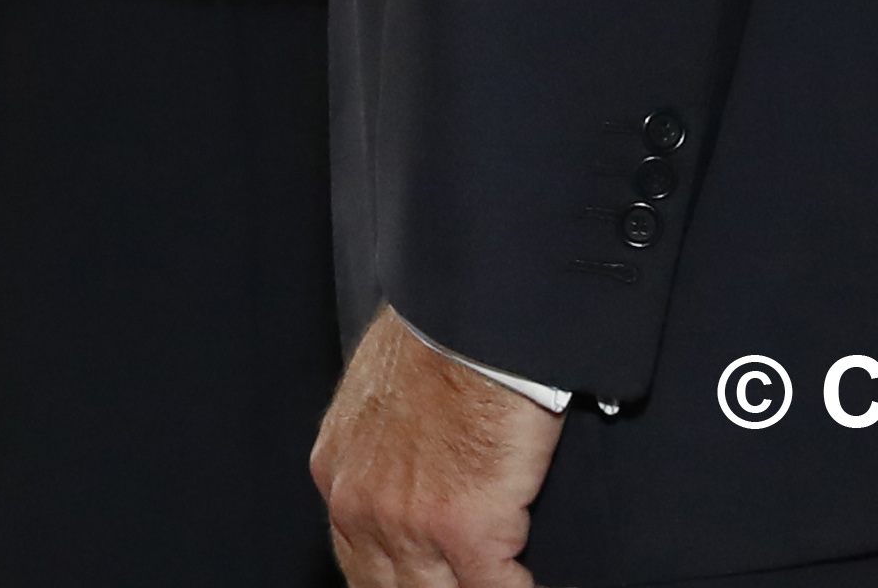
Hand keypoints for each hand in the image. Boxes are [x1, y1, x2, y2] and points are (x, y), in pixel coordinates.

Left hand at [313, 307, 559, 586]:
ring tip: (506, 581)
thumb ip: (387, 453)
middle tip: (469, 581)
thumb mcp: (383, 398)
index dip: (403, 582)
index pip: (361, 564)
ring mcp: (407, 522)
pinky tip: (537, 582)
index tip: (435, 581)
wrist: (470, 316)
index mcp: (339, 475)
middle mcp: (360, 507)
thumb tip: (419, 477)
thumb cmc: (441, 336)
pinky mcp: (463, 525)